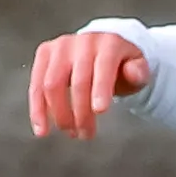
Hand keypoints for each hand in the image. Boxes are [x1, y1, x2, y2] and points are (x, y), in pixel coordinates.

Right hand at [28, 31, 150, 140]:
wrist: (103, 48)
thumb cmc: (123, 64)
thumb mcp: (138, 67)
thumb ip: (138, 72)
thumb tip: (134, 73)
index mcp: (109, 43)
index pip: (103, 67)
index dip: (101, 89)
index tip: (100, 112)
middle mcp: (82, 41)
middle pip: (77, 80)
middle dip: (81, 112)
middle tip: (86, 135)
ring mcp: (60, 46)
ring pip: (51, 83)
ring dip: (59, 113)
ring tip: (71, 133)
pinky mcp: (44, 53)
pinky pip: (36, 84)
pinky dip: (37, 109)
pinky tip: (42, 130)